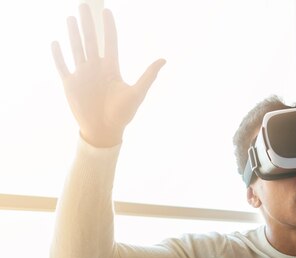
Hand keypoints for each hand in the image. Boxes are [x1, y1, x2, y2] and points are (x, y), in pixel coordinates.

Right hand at [51, 4, 164, 146]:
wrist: (105, 131)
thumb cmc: (122, 114)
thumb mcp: (137, 93)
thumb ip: (148, 75)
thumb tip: (164, 59)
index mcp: (112, 68)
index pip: (110, 42)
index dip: (109, 27)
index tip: (107, 11)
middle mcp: (96, 68)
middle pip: (91, 40)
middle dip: (88, 23)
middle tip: (84, 5)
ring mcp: (83, 75)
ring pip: (77, 48)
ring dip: (73, 33)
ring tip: (71, 18)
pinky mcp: (70, 84)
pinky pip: (63, 65)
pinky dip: (58, 54)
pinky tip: (56, 42)